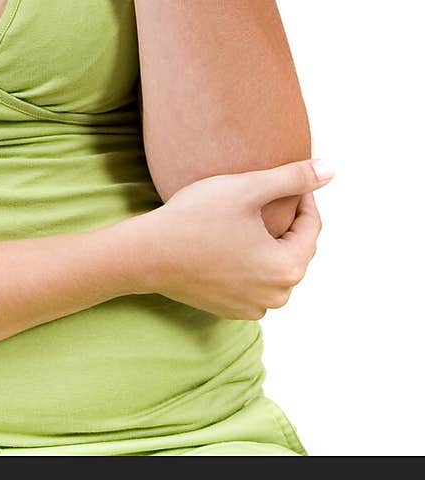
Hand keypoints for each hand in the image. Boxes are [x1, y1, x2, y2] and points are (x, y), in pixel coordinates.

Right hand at [105, 158, 331, 318]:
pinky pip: (253, 281)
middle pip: (293, 248)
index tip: (283, 177)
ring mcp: (253, 307)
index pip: (310, 226)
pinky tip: (227, 240)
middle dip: (284, 221)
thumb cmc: (196, 218)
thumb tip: (331, 169)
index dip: (301, 196)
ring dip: (266, 242)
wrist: (148, 254)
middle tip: (260, 194)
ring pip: (273, 265)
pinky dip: (247, 261)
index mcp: (288, 268)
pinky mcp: (231, 310)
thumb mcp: (248, 189)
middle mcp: (277, 296)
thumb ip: (292, 178)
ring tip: (244, 216)